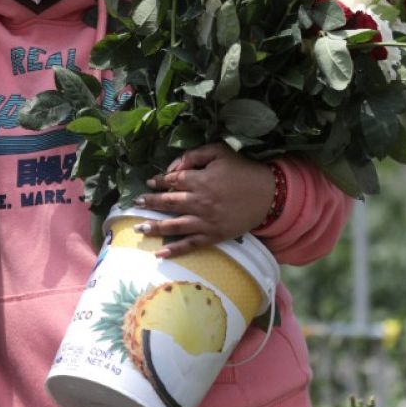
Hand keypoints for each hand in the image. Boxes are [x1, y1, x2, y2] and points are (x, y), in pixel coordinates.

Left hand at [133, 143, 275, 257]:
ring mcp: (205, 221)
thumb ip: (193, 156)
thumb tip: (173, 168)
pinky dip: (175, 250)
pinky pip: (191, 244)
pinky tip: (160, 253)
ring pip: (174, 225)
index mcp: (200, 180)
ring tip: (140, 228)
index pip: (173, 181)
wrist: (269, 194)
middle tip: (137, 203)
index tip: (150, 183)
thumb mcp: (219, 152)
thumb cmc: (243, 170)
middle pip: (168, 203)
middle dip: (150, 203)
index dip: (159, 181)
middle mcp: (199, 202)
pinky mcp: (214, 236)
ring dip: (155, 227)